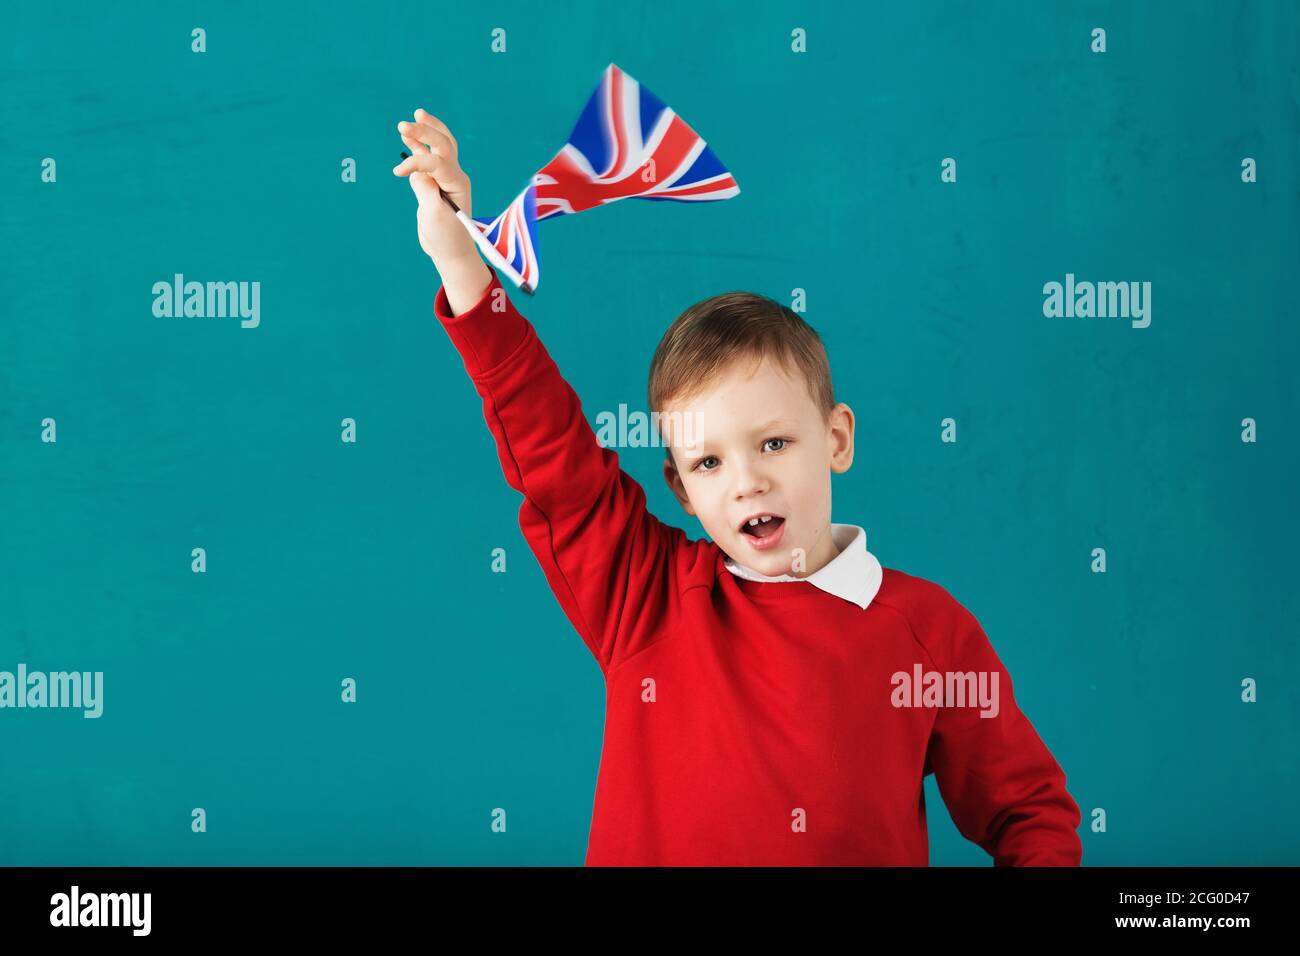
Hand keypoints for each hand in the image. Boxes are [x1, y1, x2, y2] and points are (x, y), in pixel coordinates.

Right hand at [392, 109, 480, 269]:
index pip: (437, 162)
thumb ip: (427, 191)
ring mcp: (445, 177)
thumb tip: (417, 173)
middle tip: (404, 123)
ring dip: (426, 131)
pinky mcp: (435, 182)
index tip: (397, 172)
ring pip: (439, 146)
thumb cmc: (446, 237)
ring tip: (415, 115)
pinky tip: (406, 136)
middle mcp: (454, 175)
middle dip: (425, 131)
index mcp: (457, 182)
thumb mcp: (435, 216)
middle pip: (443, 144)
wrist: (450, 251)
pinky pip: (428, 157)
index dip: (416, 162)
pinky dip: (418, 145)